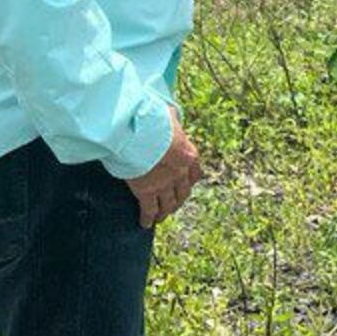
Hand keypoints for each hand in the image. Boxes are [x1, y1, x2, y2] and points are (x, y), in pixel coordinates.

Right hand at [129, 113, 201, 228]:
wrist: (141, 134)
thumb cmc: (154, 120)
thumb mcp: (169, 116)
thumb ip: (172, 118)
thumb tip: (170, 111)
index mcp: (189, 155)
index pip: (195, 174)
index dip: (190, 181)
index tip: (187, 185)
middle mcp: (180, 173)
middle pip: (182, 193)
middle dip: (178, 200)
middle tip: (173, 206)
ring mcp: (164, 184)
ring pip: (168, 204)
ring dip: (165, 212)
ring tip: (161, 217)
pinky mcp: (147, 192)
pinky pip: (149, 209)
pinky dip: (147, 218)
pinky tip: (145, 224)